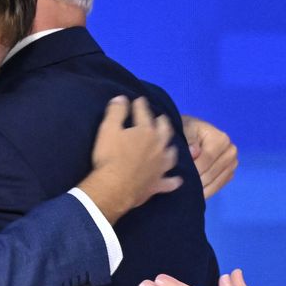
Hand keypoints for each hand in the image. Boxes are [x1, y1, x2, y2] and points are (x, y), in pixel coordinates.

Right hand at [79, 96, 181, 223]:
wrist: (114, 187)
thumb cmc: (110, 157)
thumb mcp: (108, 129)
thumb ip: (116, 112)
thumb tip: (122, 98)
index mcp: (146, 131)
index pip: (144, 113)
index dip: (140, 105)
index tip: (139, 100)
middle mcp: (158, 147)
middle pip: (164, 131)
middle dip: (163, 122)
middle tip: (161, 118)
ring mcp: (160, 167)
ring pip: (171, 155)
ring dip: (171, 149)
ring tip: (170, 146)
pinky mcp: (158, 184)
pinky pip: (170, 182)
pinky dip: (174, 181)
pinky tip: (178, 180)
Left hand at [180, 115, 237, 198]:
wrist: (193, 134)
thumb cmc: (188, 131)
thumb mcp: (186, 129)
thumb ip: (189, 138)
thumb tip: (194, 152)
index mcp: (222, 139)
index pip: (207, 158)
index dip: (194, 168)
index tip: (181, 175)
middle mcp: (231, 151)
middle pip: (212, 173)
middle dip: (196, 180)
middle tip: (181, 187)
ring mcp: (232, 163)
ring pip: (216, 182)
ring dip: (201, 189)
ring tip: (187, 192)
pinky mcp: (230, 173)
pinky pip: (219, 186)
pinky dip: (207, 191)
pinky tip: (196, 194)